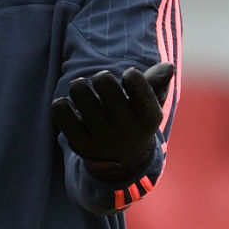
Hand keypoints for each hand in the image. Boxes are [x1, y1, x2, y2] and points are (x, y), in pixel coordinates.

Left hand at [50, 61, 173, 180]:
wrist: (122, 162)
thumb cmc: (134, 120)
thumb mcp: (149, 105)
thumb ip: (156, 83)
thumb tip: (167, 67)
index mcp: (148, 118)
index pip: (138, 85)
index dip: (132, 76)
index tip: (129, 76)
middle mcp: (126, 131)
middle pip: (105, 83)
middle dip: (101, 77)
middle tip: (101, 81)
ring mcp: (102, 139)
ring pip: (81, 93)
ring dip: (79, 87)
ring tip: (81, 89)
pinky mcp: (80, 143)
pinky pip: (62, 113)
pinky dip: (61, 104)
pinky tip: (67, 104)